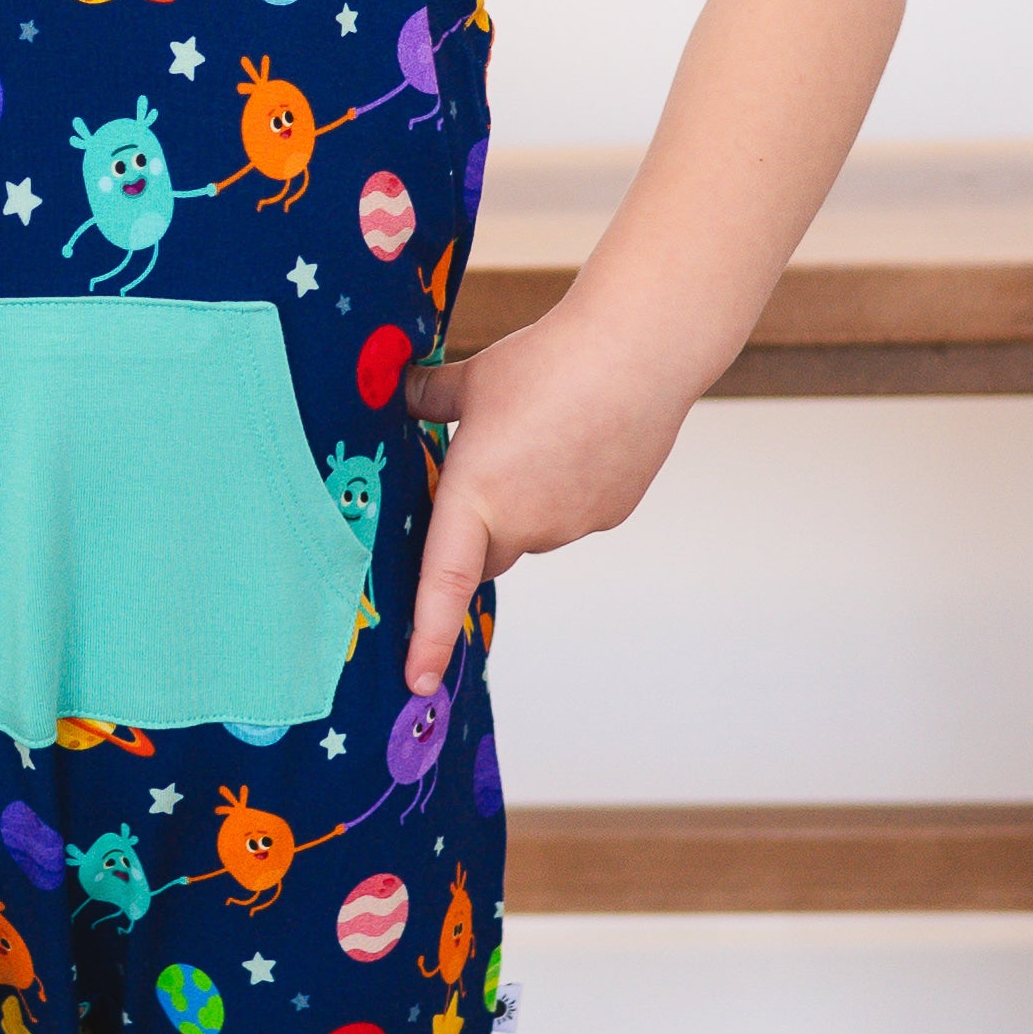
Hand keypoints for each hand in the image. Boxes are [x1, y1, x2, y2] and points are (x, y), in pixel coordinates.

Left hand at [401, 296, 701, 686]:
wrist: (636, 353)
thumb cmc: (547, 363)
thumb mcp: (471, 379)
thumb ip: (426, 398)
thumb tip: (396, 393)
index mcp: (474, 496)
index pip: (441, 582)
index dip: (428, 636)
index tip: (416, 680)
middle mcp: (523, 524)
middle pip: (483, 556)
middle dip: (470, 537)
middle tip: (474, 480)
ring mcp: (571, 525)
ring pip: (531, 535)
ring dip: (522, 507)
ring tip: (538, 438)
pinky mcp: (609, 515)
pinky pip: (571, 517)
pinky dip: (563, 493)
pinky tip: (576, 442)